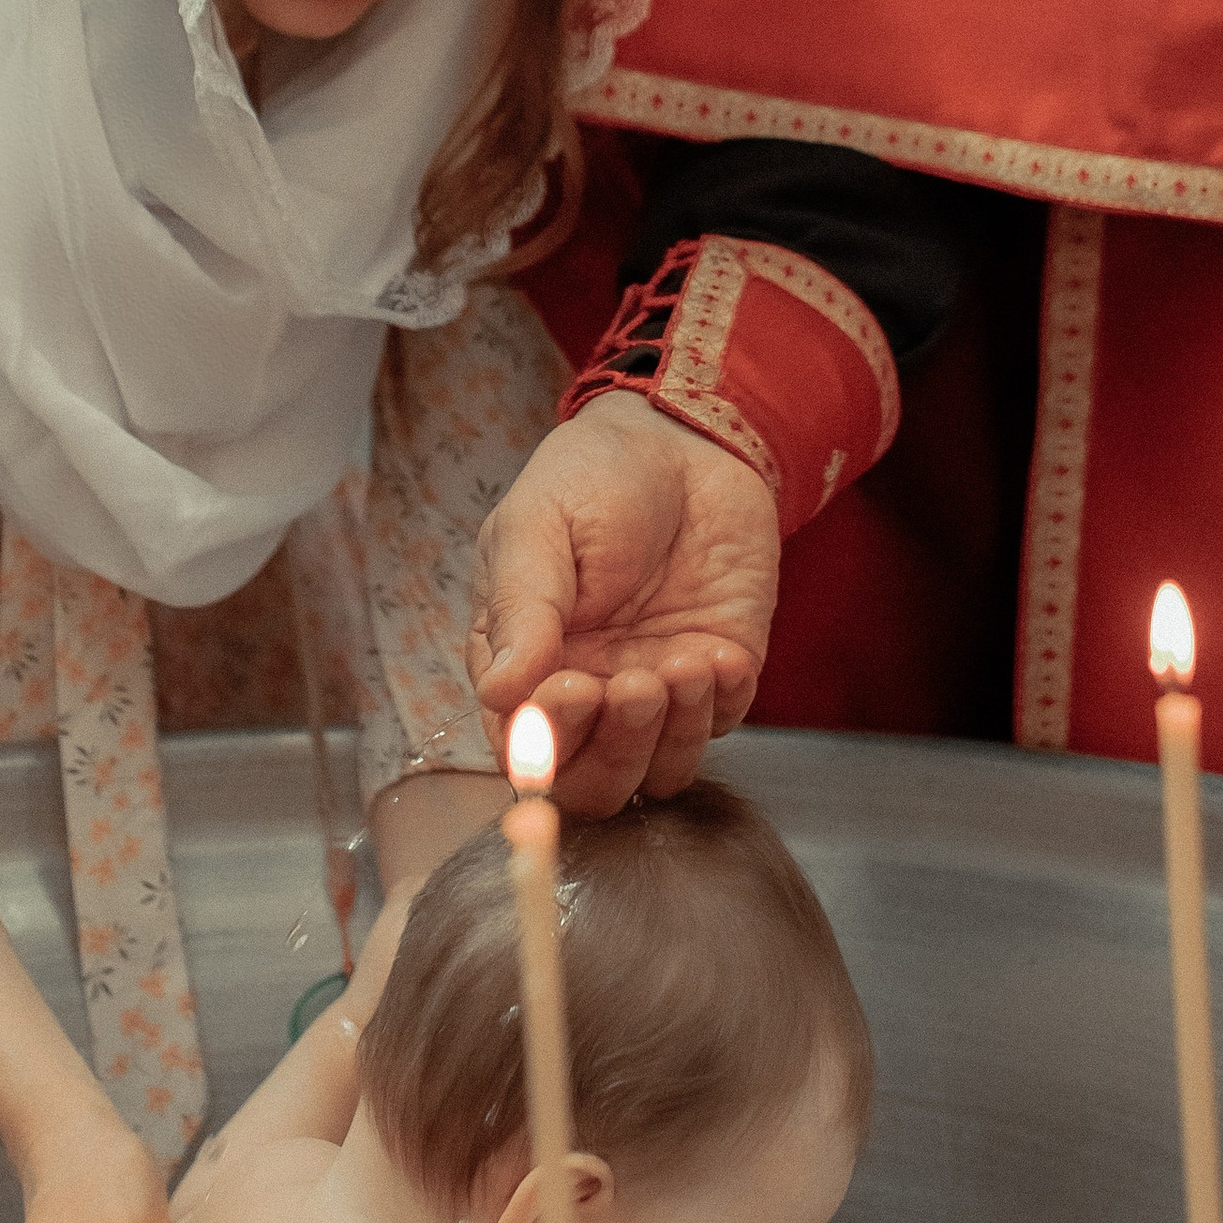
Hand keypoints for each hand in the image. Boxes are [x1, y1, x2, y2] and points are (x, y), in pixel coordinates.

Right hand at [471, 393, 777, 811]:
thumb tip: (499, 696)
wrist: (686, 438)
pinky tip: (716, 649)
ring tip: (681, 660)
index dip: (548, 741)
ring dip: (672, 732)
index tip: (571, 687)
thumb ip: (519, 611)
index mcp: (526, 665)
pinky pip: (723, 724)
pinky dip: (722, 702)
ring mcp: (656, 688)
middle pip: (594, 784)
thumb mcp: (537, 528)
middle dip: (616, 750)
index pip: (524, 749)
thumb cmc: (594, 477)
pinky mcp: (720, 673)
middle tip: (633, 683)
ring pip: (660, 771)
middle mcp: (590, 691)